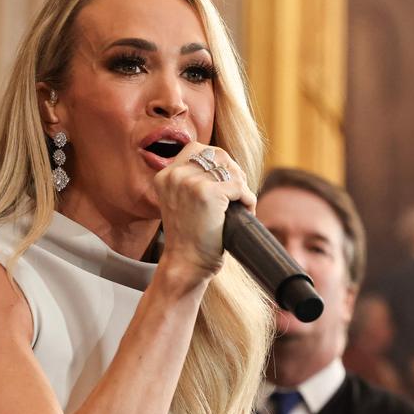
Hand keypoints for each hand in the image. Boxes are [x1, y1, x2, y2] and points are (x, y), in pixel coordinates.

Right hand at [153, 143, 254, 284]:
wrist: (186, 265)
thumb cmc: (189, 239)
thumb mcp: (182, 203)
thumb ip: (193, 182)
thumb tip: (227, 165)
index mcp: (165, 176)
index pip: (197, 149)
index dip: (218, 162)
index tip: (225, 182)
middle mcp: (174, 175)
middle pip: (217, 154)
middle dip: (234, 171)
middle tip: (238, 194)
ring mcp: (190, 183)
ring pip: (230, 169)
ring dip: (242, 185)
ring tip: (241, 204)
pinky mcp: (208, 194)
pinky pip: (240, 187)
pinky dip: (248, 199)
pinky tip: (247, 211)